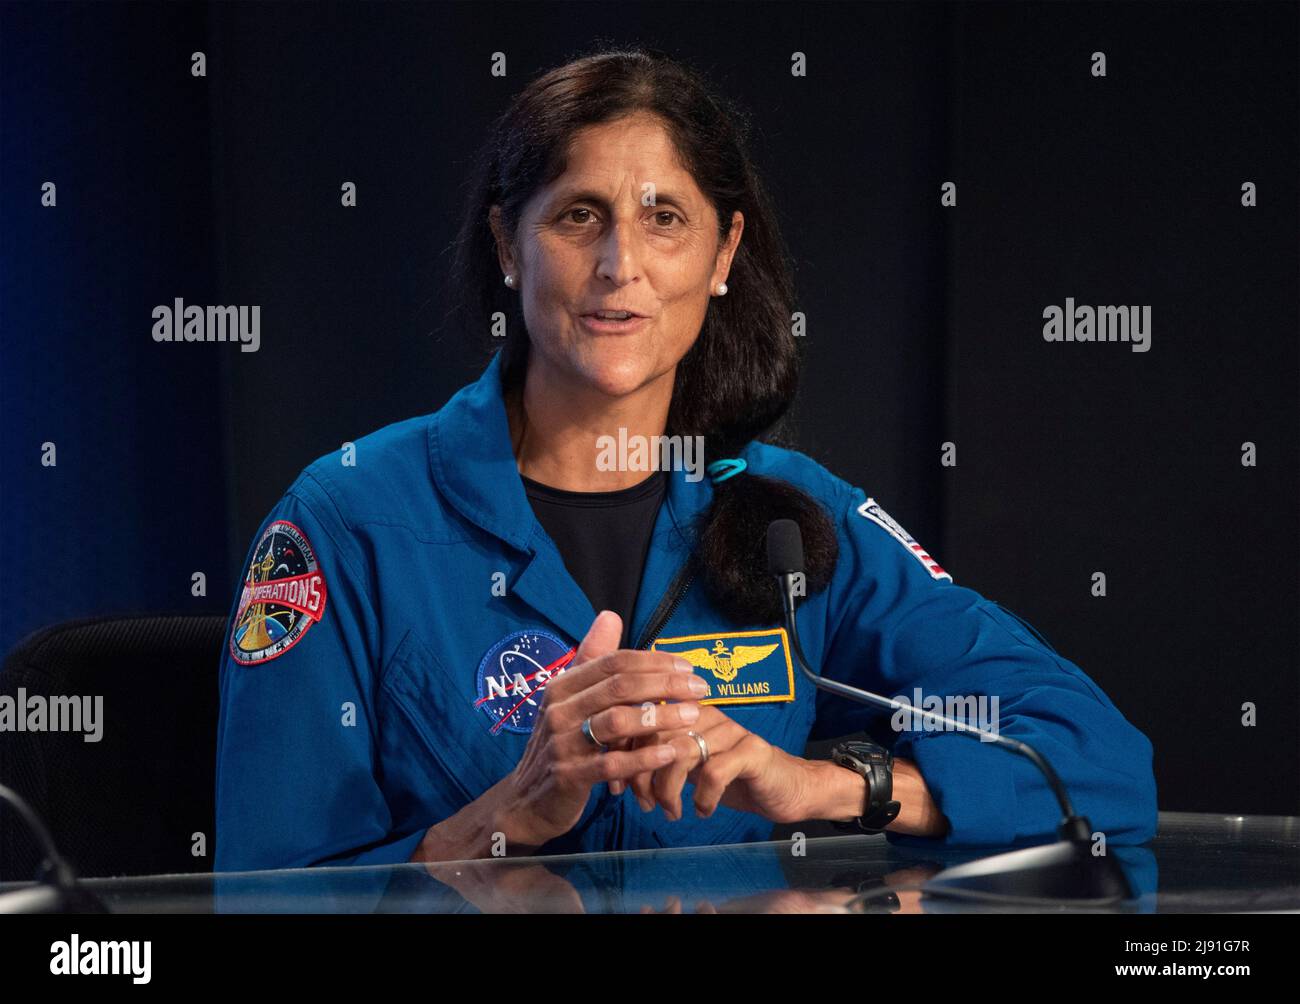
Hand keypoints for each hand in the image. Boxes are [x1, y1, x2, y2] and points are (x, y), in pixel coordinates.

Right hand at [501, 610, 709, 848]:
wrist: (526, 801)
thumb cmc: (560, 745)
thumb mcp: (570, 700)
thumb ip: (592, 660)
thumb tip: (611, 615)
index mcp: (561, 686)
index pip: (614, 662)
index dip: (654, 661)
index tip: (688, 667)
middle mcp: (559, 710)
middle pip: (620, 687)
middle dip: (665, 684)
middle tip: (701, 689)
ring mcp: (562, 744)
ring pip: (618, 723)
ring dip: (661, 716)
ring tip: (694, 716)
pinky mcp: (569, 776)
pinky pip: (612, 764)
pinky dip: (644, 758)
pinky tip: (670, 752)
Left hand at [626, 703, 815, 824]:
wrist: (785, 787)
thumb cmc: (732, 778)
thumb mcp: (688, 767)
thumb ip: (658, 761)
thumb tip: (618, 773)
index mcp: (687, 712)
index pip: (643, 721)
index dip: (625, 754)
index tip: (619, 785)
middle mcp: (707, 714)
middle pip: (657, 736)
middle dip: (643, 776)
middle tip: (644, 804)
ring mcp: (731, 731)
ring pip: (682, 753)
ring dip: (669, 790)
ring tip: (672, 812)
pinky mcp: (753, 752)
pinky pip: (715, 772)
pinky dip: (703, 798)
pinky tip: (703, 811)